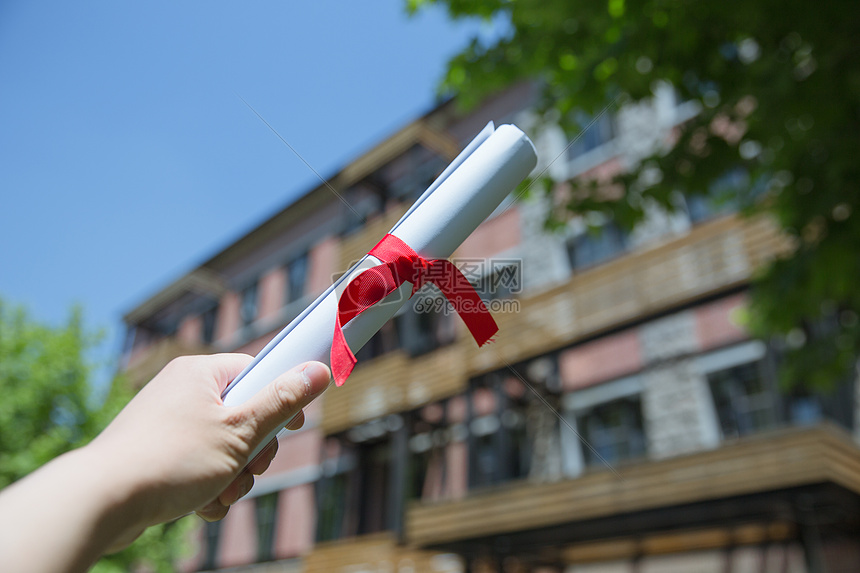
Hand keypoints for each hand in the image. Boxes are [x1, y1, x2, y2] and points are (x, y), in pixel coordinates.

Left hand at [88, 354, 330, 545]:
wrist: (101, 501)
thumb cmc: (170, 459)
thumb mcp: (240, 430)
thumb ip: (282, 402)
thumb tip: (318, 370)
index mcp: (200, 373)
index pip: (256, 371)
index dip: (281, 398)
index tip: (295, 425)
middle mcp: (181, 391)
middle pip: (244, 413)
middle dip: (255, 450)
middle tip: (250, 466)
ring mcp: (167, 423)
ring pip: (224, 445)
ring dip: (235, 474)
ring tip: (222, 492)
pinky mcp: (157, 452)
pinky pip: (199, 463)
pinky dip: (209, 485)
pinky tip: (203, 504)